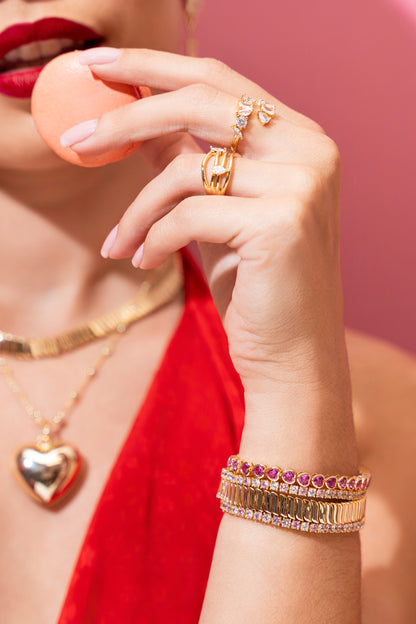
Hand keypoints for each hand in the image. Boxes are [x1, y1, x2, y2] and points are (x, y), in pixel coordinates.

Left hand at [64, 48, 348, 415]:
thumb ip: (188, 161)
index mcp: (300, 138)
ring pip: (186, 170)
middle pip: (199, 102)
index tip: (101, 66)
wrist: (294, 355)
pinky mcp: (281, 224)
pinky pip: (188, 215)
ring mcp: (301, 185)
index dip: (154, 66)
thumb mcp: (217, 213)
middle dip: (127, 117)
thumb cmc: (256, 285)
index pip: (218, 79)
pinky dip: (153, 238)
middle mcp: (310, 151)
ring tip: (117, 243)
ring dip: (137, 209)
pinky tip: (143, 262)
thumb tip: (137, 121)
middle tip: (79, 141)